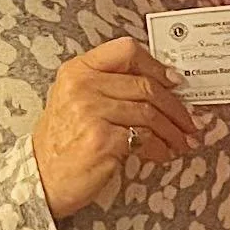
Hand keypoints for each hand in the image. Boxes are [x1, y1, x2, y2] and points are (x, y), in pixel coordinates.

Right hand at [31, 36, 196, 219]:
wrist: (40, 178)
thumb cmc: (62, 142)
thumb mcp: (74, 100)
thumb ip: (108, 86)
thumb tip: (160, 85)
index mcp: (78, 70)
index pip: (126, 51)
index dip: (156, 66)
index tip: (174, 82)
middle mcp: (83, 86)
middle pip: (145, 85)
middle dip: (175, 107)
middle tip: (189, 122)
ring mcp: (92, 111)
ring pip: (150, 113)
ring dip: (173, 130)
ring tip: (183, 141)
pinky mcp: (102, 139)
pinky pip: (145, 138)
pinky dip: (160, 148)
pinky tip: (163, 154)